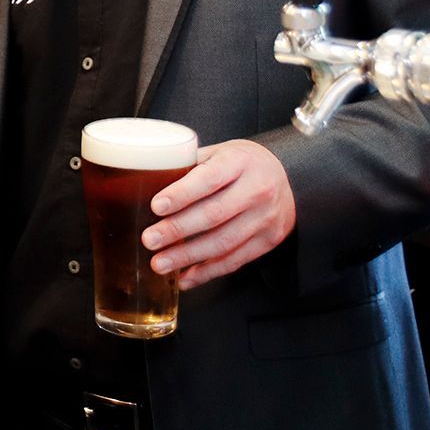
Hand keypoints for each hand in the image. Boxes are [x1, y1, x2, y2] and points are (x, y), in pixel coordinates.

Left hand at [143, 138, 296, 289]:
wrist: (284, 177)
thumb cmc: (239, 164)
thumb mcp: (218, 152)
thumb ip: (188, 165)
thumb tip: (144, 183)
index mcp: (240, 161)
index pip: (210, 178)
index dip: (182, 194)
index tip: (156, 207)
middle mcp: (258, 189)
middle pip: (214, 214)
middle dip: (178, 230)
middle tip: (150, 240)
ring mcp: (266, 217)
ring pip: (224, 242)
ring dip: (188, 257)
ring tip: (160, 263)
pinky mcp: (269, 240)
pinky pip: (236, 260)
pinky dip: (207, 272)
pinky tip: (184, 277)